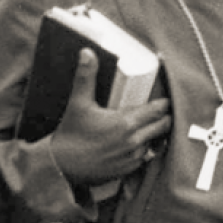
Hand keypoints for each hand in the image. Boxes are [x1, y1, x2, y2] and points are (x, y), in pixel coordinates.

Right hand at [46, 50, 171, 186]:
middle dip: (162, 118)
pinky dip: (141, 150)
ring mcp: (132, 157)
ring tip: (144, 128)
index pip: (158, 110)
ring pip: (154, 142)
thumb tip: (87, 53)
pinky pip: (144, 158)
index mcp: (126, 122)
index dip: (163, 104)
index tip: (162, 100)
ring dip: (152, 135)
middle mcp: (134, 141)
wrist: (60, 166)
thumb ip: (86, 77)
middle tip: (157, 112)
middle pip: (163, 126)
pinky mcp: (128, 170)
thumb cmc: (70, 134)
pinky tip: (130, 145)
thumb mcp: (78, 103)